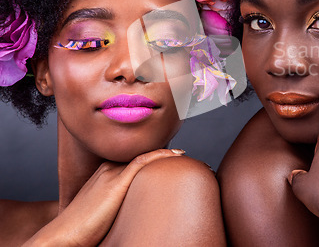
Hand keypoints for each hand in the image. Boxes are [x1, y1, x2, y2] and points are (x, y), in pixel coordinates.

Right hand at [23, 148, 184, 246]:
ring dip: (166, 153)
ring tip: (184, 154)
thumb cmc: (81, 229)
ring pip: (145, 155)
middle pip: (141, 153)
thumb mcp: (104, 210)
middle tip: (183, 155)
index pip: (134, 158)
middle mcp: (108, 167)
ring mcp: (112, 173)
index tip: (172, 158)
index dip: (154, 157)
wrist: (62, 236)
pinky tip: (177, 154)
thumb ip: (119, 204)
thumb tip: (138, 210)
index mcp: (105, 172)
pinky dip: (162, 155)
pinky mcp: (116, 183)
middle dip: (162, 153)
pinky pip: (143, 161)